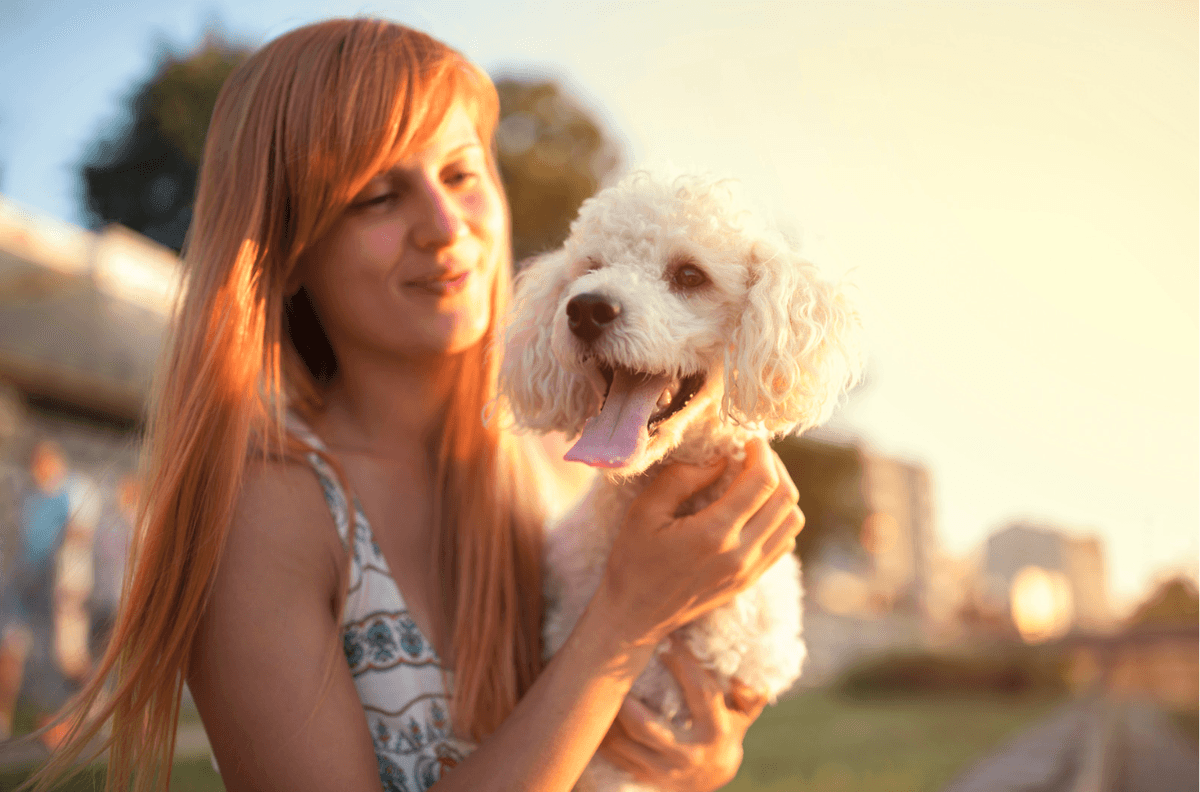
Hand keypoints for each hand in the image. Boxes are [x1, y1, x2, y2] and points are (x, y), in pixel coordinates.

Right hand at [598, 437, 803, 645]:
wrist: (635, 616)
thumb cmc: (633, 560)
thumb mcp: (644, 511)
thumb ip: (681, 478)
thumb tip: (719, 460)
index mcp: (714, 534)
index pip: (762, 482)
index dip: (762, 452)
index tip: (748, 439)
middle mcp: (740, 554)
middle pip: (786, 498)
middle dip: (775, 467)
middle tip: (754, 454)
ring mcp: (750, 571)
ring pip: (793, 521)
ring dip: (782, 492)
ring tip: (757, 478)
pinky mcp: (750, 580)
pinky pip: (784, 542)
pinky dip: (779, 518)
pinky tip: (755, 508)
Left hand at [599, 640, 767, 791]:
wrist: (714, 776)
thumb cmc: (728, 729)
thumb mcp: (744, 711)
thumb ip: (749, 690)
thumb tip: (742, 673)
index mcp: (717, 731)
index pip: (700, 690)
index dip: (683, 661)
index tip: (666, 639)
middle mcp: (690, 755)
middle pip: (645, 725)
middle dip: (624, 697)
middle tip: (613, 667)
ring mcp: (665, 772)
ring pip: (623, 743)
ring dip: (607, 716)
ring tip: (596, 687)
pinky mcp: (647, 779)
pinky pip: (615, 757)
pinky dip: (603, 735)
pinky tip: (596, 713)